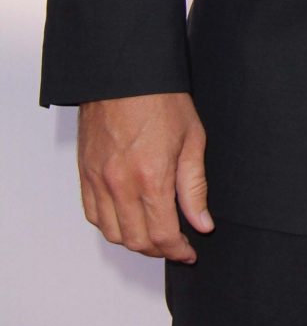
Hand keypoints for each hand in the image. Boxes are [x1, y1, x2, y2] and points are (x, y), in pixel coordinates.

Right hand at [77, 93, 212, 262]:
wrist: (124, 74)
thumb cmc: (161, 99)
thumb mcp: (192, 140)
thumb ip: (194, 187)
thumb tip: (202, 223)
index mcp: (151, 177)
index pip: (163, 235)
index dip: (178, 250)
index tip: (189, 251)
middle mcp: (120, 184)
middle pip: (136, 240)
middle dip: (158, 250)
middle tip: (175, 245)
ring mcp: (98, 180)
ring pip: (112, 233)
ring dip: (134, 241)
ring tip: (153, 234)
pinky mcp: (85, 173)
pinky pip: (93, 214)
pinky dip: (110, 226)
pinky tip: (127, 219)